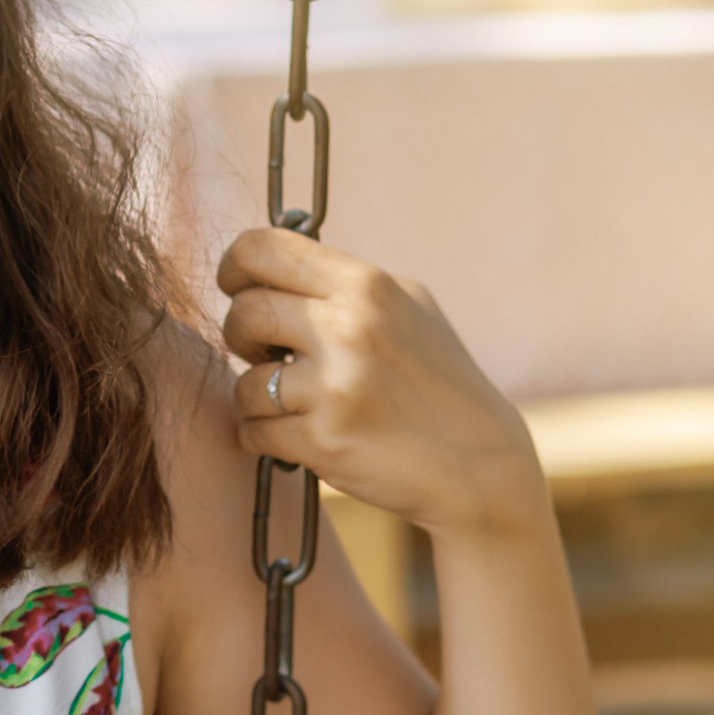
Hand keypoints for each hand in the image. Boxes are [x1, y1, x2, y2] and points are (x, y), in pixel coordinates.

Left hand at [218, 227, 544, 538]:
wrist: (480, 465)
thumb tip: (268, 266)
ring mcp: (335, 386)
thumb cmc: (438, 381)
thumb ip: (342, 284)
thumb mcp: (407, 308)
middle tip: (262, 352)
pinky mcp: (323, 440)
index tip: (235, 287)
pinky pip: (252, 431)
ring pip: (243, 381)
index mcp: (367, 286)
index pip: (263, 249)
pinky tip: (295, 436)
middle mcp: (350, 328)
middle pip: (244, 313)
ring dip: (254, 397)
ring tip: (290, 403)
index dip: (233, 267)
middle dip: (241, 336)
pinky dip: (263, 436)